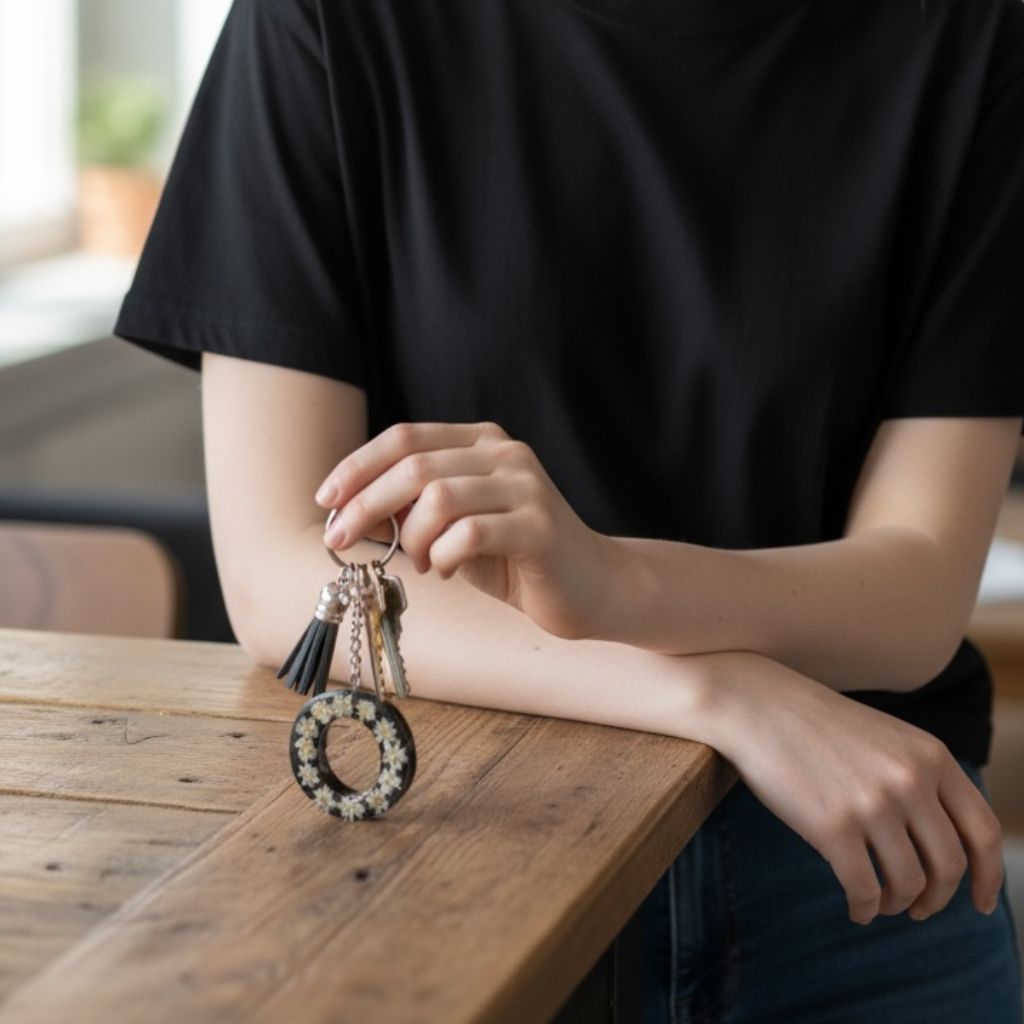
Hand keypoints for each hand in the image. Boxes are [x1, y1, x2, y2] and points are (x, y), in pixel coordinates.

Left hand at [314, 420, 621, 638]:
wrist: (591, 587)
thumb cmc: (515, 557)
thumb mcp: (452, 530)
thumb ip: (410, 513)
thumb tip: (345, 514)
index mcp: (481, 442)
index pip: (404, 439)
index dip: (357, 467)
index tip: (325, 501)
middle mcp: (504, 453)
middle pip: (413, 466)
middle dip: (365, 505)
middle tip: (340, 541)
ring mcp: (526, 486)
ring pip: (438, 498)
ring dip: (413, 538)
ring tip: (423, 563)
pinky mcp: (539, 526)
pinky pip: (469, 534)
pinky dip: (444, 556)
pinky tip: (449, 571)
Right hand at [705, 651, 1003, 924]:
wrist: (756, 705)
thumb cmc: (815, 725)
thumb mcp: (886, 738)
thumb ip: (920, 778)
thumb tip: (945, 847)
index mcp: (931, 756)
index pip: (984, 831)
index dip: (989, 876)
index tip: (980, 902)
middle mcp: (911, 780)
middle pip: (950, 865)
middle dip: (938, 898)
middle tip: (919, 909)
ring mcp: (873, 804)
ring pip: (909, 883)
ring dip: (898, 904)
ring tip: (881, 902)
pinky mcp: (833, 827)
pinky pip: (864, 889)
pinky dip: (865, 909)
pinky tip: (856, 908)